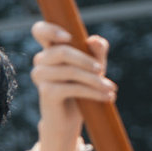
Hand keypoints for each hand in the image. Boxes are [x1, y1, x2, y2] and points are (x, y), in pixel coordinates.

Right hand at [30, 21, 116, 150]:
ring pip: (69, 70)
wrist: (69, 121)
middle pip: (61, 51)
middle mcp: (41, 61)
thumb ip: (97, 51)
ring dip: (94, 80)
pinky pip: (72, 87)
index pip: (40, 30)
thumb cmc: (80, 90)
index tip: (68, 37)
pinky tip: (107, 97)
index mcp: (50, 50)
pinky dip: (92, 92)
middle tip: (103, 69)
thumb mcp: (93, 68)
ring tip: (111, 88)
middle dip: (86, 60)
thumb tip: (94, 40)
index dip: (50, 29)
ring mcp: (41, 77)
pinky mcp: (46, 92)